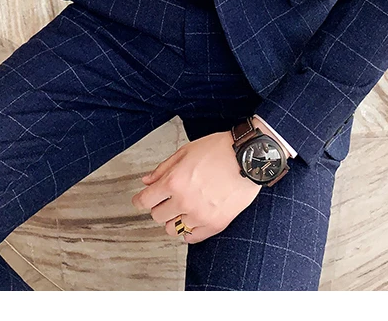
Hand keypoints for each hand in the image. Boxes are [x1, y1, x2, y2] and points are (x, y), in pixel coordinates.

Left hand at [131, 128, 261, 243]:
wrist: (247, 158)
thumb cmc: (219, 150)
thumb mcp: (186, 152)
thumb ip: (163, 168)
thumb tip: (146, 181)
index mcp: (174, 181)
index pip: (145, 201)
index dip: (139, 200)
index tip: (140, 200)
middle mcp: (184, 201)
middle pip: (157, 216)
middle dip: (158, 207)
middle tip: (166, 199)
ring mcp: (200, 215)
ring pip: (172, 229)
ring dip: (173, 219)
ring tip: (182, 208)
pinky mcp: (215, 224)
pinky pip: (192, 238)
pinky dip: (188, 232)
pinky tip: (191, 220)